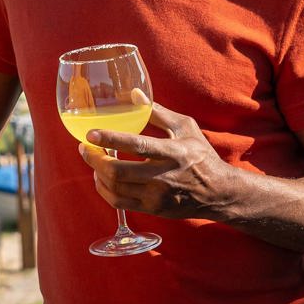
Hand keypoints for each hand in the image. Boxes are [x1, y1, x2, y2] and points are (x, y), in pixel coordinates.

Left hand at [79, 102, 235, 219]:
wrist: (218, 192)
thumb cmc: (201, 155)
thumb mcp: (185, 127)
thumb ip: (157, 112)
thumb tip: (133, 94)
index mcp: (173, 152)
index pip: (136, 145)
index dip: (110, 139)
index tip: (91, 133)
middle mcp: (163, 177)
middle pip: (118, 173)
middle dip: (95, 160)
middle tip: (85, 148)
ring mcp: (157, 197)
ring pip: (115, 189)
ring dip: (97, 174)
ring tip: (92, 160)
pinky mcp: (153, 209)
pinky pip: (119, 203)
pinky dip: (104, 190)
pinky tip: (101, 178)